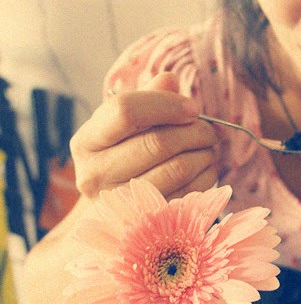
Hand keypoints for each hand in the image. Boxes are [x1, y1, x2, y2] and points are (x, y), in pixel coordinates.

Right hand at [70, 72, 218, 199]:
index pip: (126, 111)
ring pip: (176, 169)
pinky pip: (188, 194)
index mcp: (87, 141)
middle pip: (157, 143)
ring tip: (209, 148)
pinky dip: (206, 177)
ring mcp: (119, 202)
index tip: (191, 108)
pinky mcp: (145, 222)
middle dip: (195, 132)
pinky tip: (207, 168)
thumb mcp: (127, 126)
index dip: (166, 105)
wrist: (114, 208)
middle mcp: (94, 174)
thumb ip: (147, 99)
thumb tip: (169, 80)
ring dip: (204, 154)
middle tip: (209, 130)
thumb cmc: (124, 155)